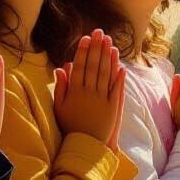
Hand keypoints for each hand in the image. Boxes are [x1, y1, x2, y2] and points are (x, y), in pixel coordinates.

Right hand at [53, 29, 125, 145]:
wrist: (84, 146)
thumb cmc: (69, 126)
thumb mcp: (59, 107)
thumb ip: (61, 86)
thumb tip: (62, 67)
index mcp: (75, 92)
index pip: (80, 66)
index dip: (83, 51)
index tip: (87, 38)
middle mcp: (88, 93)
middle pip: (94, 66)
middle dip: (97, 48)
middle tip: (100, 33)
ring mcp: (101, 100)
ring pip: (105, 74)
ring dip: (108, 57)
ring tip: (110, 43)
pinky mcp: (112, 107)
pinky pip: (116, 89)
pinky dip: (119, 77)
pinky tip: (120, 65)